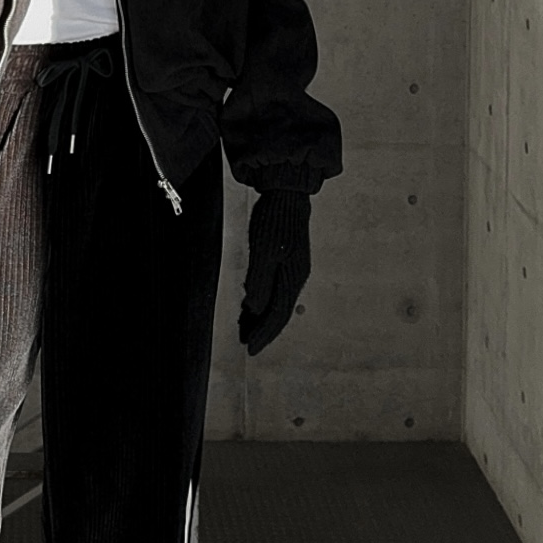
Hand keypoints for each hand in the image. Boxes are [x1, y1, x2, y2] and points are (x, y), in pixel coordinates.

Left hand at [238, 189, 311, 355]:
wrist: (287, 194)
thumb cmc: (274, 219)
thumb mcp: (263, 250)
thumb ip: (259, 280)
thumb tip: (255, 308)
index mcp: (292, 276)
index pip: (278, 314)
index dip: (264, 333)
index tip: (250, 347)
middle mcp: (296, 276)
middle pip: (280, 312)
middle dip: (263, 330)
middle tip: (247, 343)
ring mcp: (293, 269)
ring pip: (278, 301)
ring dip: (262, 317)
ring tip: (246, 329)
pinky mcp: (288, 261)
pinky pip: (276, 289)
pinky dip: (264, 301)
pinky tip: (252, 305)